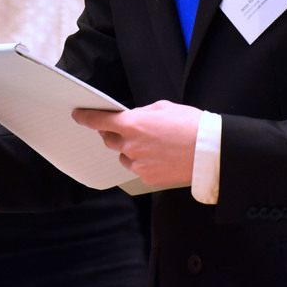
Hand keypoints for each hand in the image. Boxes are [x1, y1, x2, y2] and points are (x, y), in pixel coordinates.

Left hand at [73, 100, 200, 186]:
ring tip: (152, 143)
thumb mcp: (163, 108)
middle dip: (112, 133)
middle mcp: (130, 146)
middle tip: (125, 128)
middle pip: (109, 140)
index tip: (77, 115)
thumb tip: (133, 118)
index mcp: (131, 125)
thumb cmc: (189, 125)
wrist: (209, 151)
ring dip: (130, 149)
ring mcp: (138, 164)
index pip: (99, 121)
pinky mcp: (147, 178)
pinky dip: (144, 162)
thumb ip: (141, 113)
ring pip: (124, 156)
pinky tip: (160, 156)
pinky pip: (138, 169)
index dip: (85, 117)